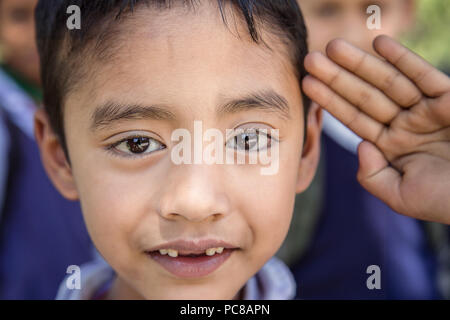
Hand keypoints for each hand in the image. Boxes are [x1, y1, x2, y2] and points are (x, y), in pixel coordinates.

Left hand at [302, 35, 449, 223]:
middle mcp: (404, 124)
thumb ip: (373, 177)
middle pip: (363, 96)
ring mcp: (425, 110)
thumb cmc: (447, 201)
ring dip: (361, 63)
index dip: (329, 101)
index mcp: (389, 146)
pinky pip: (424, 75)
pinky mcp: (449, 98)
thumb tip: (360, 147)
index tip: (306, 83)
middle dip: (336, 77)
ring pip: (387, 82)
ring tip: (333, 46)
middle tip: (310, 58)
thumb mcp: (401, 196)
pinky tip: (379, 44)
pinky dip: (403, 59)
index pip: (353, 118)